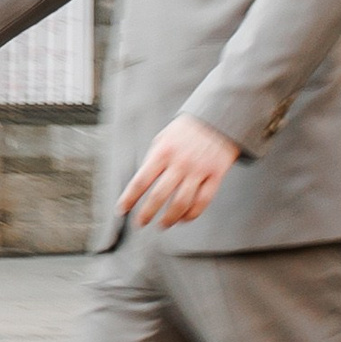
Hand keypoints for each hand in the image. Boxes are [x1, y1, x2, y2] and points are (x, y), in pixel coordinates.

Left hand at [116, 116, 240, 228]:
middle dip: (146, 213)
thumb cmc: (187, 130)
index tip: (122, 210)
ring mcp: (199, 170)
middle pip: (159, 196)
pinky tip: (183, 218)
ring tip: (162, 224)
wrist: (218, 117)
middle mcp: (180, 162)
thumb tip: (141, 184)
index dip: (129, 198)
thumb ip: (153, 160)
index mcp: (163, 152)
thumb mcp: (163, 138)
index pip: (141, 181)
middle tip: (140, 223)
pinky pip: (202, 202)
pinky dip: (191, 214)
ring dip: (169, 218)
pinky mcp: (215, 175)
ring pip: (181, 203)